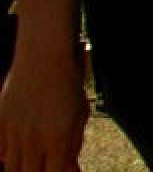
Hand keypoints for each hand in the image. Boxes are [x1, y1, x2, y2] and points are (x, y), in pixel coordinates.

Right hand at [0, 53, 88, 171]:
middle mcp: (33, 139)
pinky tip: (22, 144)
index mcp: (58, 138)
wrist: (43, 57)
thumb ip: (73, 147)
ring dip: (24, 165)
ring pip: (12, 167)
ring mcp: (13, 132)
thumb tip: (71, 170)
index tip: (62, 169)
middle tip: (48, 163)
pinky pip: (1, 151)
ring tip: (37, 154)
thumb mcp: (79, 116)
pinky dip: (10, 153)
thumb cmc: (67, 87)